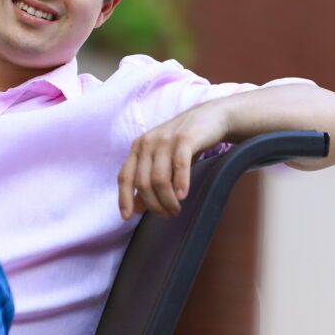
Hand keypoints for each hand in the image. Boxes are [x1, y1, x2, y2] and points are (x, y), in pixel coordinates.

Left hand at [118, 101, 228, 219]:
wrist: (211, 117)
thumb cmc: (184, 144)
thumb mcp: (162, 160)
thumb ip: (148, 180)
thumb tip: (136, 208)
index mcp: (138, 147)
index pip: (125, 177)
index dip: (124, 198)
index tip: (126, 217)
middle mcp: (147, 142)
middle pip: (142, 182)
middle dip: (153, 204)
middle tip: (167, 215)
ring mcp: (165, 139)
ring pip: (159, 178)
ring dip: (167, 200)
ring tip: (175, 210)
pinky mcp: (185, 138)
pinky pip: (179, 165)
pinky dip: (180, 183)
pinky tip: (183, 196)